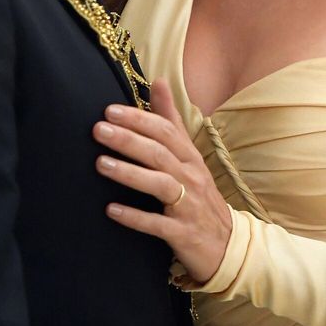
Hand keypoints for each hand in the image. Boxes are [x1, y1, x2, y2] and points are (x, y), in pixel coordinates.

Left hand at [93, 79, 232, 284]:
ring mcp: (188, 205)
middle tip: (98, 130)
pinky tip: (112, 210)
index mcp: (190, 156)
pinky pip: (158, 224)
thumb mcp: (188, 154)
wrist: (227, 245)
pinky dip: (135, 217)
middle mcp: (191, 176)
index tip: (109, 110)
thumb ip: (171, 119)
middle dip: (129, 140)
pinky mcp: (183, 234)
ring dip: (130, 173)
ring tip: (101, 164)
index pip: (165, 131)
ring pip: (159, 184)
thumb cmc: (199, 193)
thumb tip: (158, 80)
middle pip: (159, 153)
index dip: (139, 119)